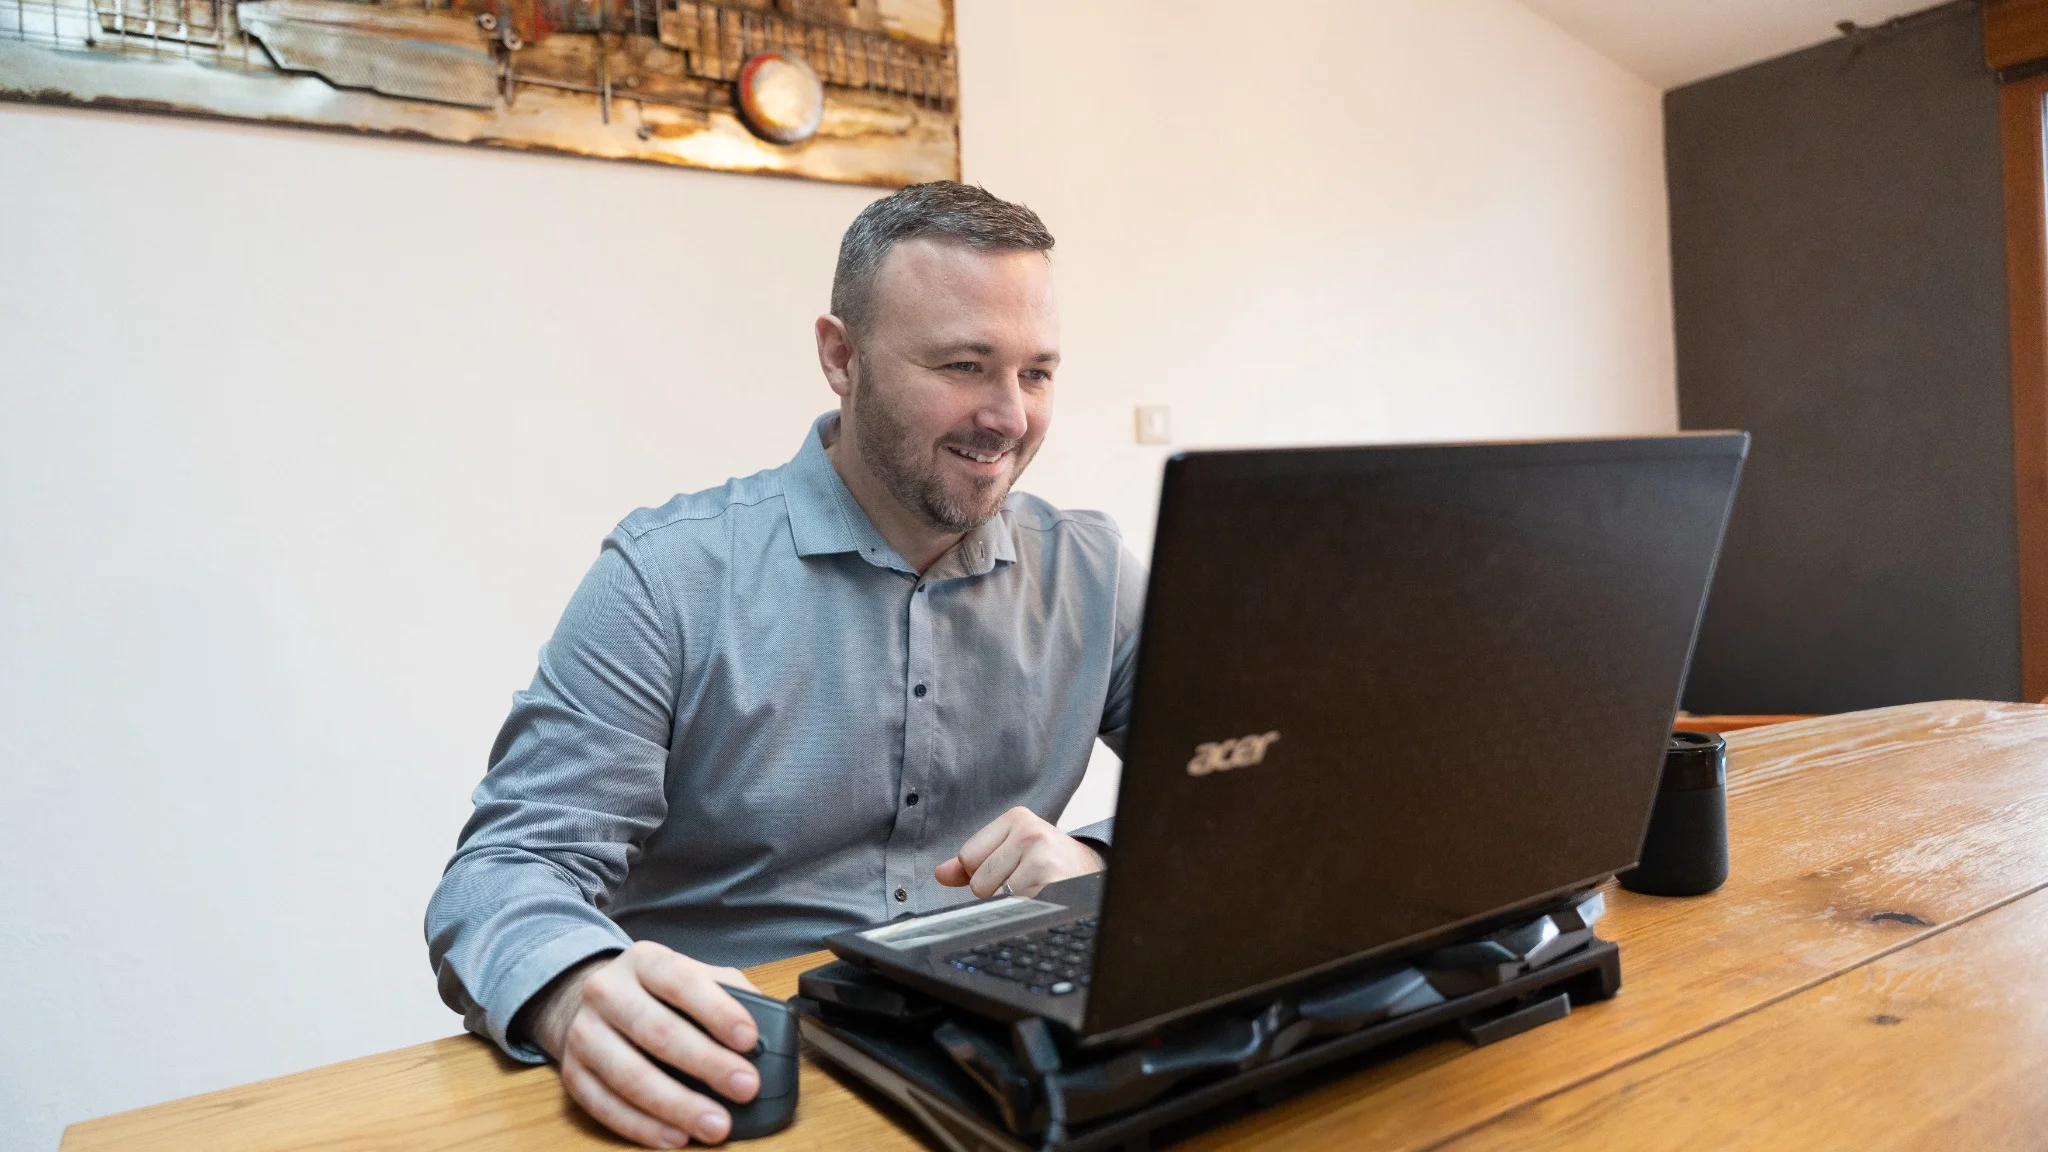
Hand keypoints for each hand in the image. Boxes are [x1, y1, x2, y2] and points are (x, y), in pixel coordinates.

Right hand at [524, 941, 764, 1147]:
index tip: (749, 1039)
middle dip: (706, 1064)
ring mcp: (584, 1033)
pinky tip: (675, 1137)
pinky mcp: (572, 1074)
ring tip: (716, 1125)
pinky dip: (642, 1127)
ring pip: (629, 1076)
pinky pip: (605, 1107)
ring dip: (677, 1106)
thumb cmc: (657, 993)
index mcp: (644, 961)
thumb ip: (729, 994)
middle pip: (656, 1032)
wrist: (591, 1003)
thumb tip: (770, 1030)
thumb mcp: (691, 976)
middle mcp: (607, 992)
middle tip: (745, 1088)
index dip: (716, 1011)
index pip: (681, 981)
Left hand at [935, 806, 1104, 898]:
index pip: (967, 856)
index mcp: (1017, 818)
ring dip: (1011, 903)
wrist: (1093, 874)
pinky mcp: (1051, 883)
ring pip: (994, 898)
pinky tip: (1042, 898)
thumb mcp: (1011, 849)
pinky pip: (1014, 909)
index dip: (981, 872)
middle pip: (978, 880)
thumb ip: (973, 861)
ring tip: (1034, 889)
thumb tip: (941, 874)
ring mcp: (1041, 857)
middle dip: (996, 890)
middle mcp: (1030, 832)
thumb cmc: (1048, 862)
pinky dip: (1024, 911)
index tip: (1008, 867)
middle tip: (1024, 880)